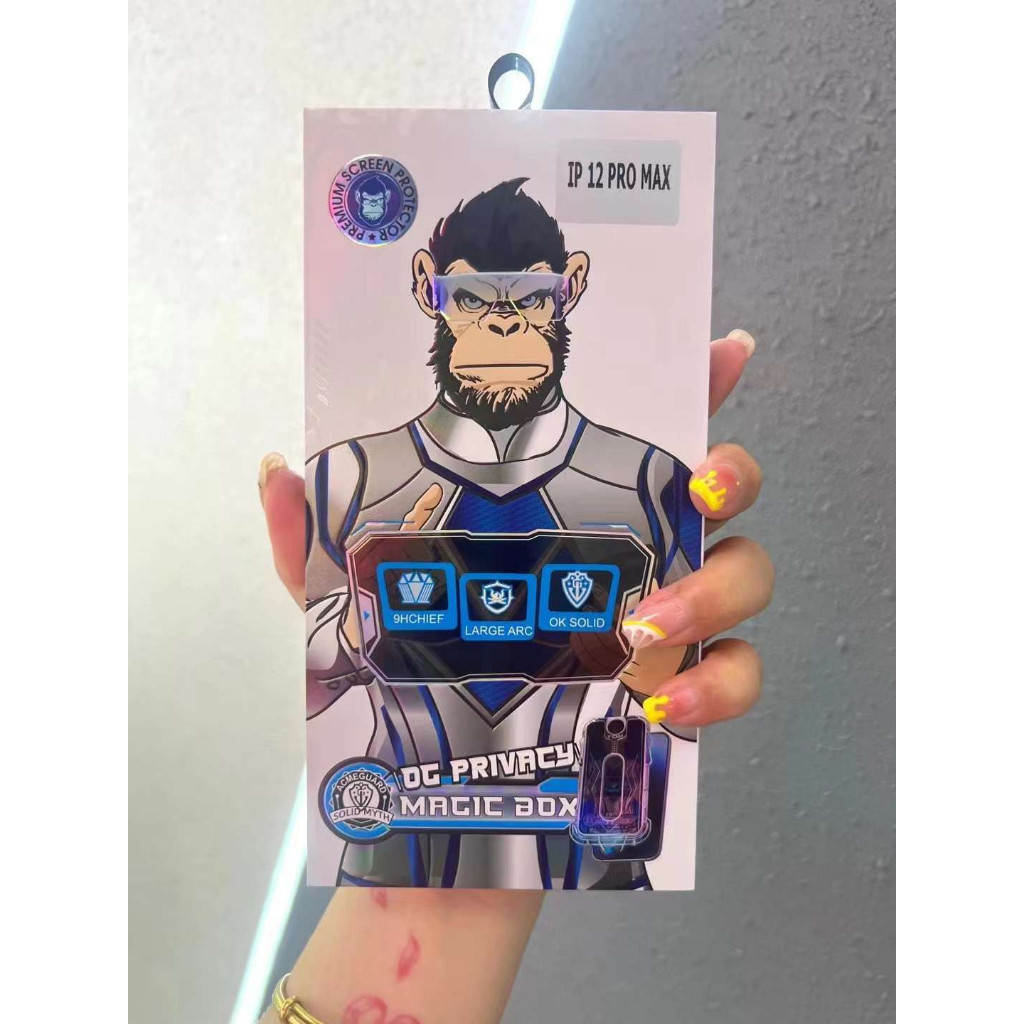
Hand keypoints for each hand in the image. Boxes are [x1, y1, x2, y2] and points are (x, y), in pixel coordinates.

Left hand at [259, 328, 773, 729]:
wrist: (440, 776)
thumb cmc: (407, 666)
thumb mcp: (346, 597)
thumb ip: (308, 536)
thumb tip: (277, 468)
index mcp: (569, 502)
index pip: (644, 425)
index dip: (693, 379)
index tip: (725, 348)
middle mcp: (633, 545)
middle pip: (724, 486)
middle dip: (731, 474)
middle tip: (696, 491)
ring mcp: (666, 613)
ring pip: (747, 574)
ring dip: (717, 588)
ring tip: (643, 625)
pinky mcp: (677, 684)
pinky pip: (735, 674)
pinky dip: (717, 685)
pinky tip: (662, 701)